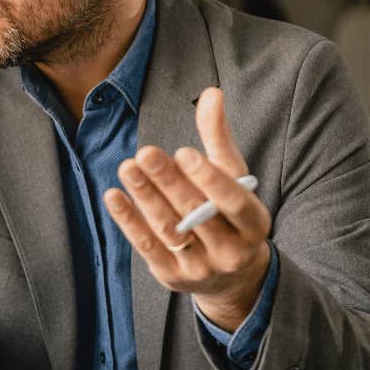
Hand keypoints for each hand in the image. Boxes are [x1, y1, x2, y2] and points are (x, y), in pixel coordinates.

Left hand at [104, 88, 271, 330]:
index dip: (210, 179)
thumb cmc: (229, 212)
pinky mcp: (172, 276)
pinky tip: (114, 196)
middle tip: (145, 153)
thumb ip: (218, 138)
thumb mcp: (233, 177)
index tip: (184, 152)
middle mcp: (232, 251)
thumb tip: (211, 93)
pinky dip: (129, 221)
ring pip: (170, 230)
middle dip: (169, 183)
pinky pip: (147, 247)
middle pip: (197, 214)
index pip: (234, 202)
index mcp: (255, 225)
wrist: (230, 276)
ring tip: (127, 167)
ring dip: (145, 198)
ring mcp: (201, 268)